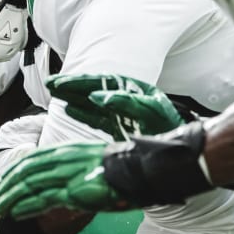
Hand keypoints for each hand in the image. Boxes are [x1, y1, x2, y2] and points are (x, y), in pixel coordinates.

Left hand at [0, 142, 125, 218]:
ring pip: (28, 186)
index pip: (33, 158)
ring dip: (11, 197)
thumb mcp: (92, 160)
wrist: (137, 170)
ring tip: (0, 207)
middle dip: (7, 185)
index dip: (15, 169)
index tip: (4, 178)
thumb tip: (64, 181)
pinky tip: (16, 213)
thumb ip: (74, 167)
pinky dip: (25, 206)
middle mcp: (62, 159)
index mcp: (67, 149)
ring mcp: (65, 175)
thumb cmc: (120, 167)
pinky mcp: (71, 191)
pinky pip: (41, 200)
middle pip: (25, 171)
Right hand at [47, 73, 184, 139]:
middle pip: (93, 88)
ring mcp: (122, 113)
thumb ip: (126, 103)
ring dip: (72, 97)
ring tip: (53, 92)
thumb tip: (99, 97)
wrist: (183, 151)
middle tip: (50, 83)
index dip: (81, 83)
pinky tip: (68, 109)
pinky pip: (96, 117)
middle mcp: (126, 98)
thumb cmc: (170, 128)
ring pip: (91, 101)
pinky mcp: (119, 126)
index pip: (102, 82)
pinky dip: (81, 112)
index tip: (63, 84)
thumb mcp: (151, 112)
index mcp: (134, 90)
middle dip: (71, 86)